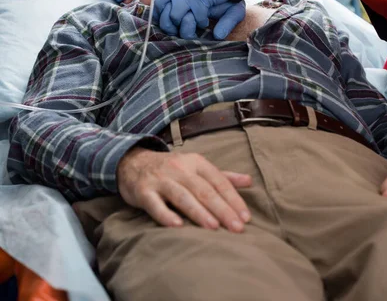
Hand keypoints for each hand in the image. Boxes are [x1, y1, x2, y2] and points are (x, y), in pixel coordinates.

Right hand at [117, 147, 251, 231]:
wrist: (133, 161)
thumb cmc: (171, 169)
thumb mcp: (196, 166)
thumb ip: (222, 176)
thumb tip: (250, 181)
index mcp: (196, 162)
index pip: (218, 181)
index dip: (233, 199)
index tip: (246, 218)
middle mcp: (180, 169)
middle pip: (204, 190)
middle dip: (222, 209)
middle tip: (238, 228)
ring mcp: (161, 180)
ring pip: (182, 196)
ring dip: (199, 212)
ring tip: (214, 227)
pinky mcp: (143, 191)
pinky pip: (155, 204)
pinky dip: (165, 215)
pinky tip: (178, 226)